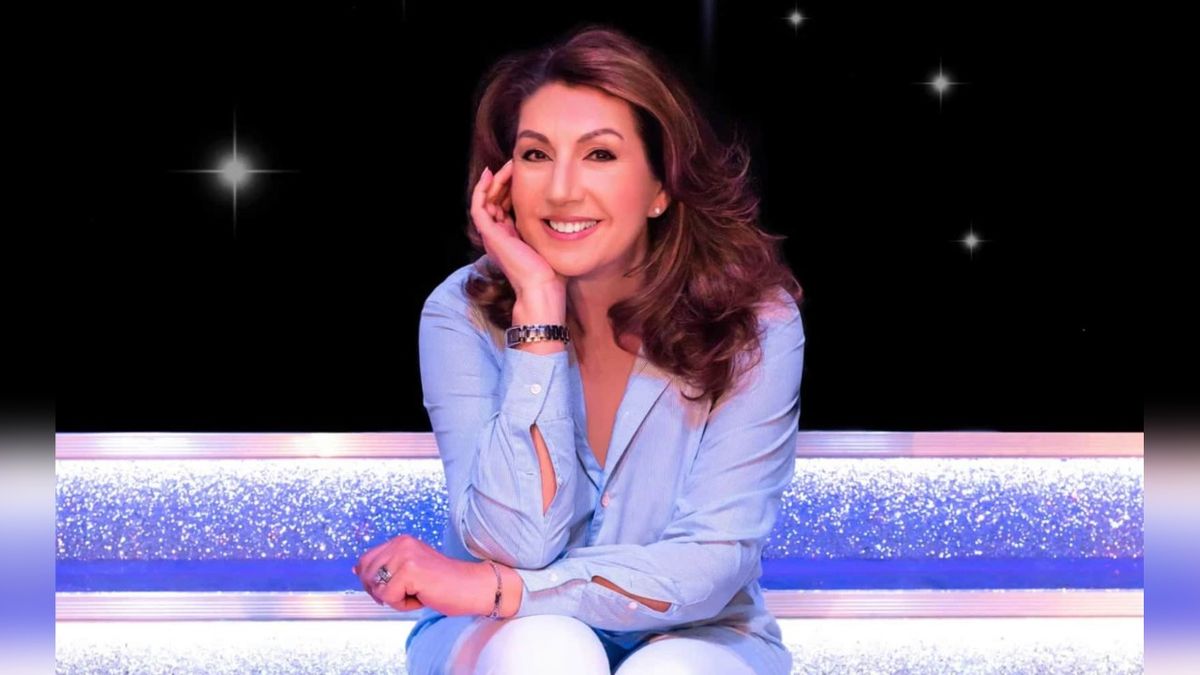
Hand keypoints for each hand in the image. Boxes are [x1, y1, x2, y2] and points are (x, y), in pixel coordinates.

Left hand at [351, 535, 493, 616]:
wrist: (472, 587)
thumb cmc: (444, 583)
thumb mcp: (410, 570)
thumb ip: (385, 567)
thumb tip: (355, 570)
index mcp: (400, 541)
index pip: (365, 561)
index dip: (373, 581)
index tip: (395, 587)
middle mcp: (401, 543)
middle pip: (366, 576)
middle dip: (382, 591)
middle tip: (410, 591)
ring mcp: (404, 555)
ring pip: (377, 589)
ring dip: (395, 598)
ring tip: (418, 592)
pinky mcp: (409, 570)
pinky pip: (388, 598)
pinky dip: (404, 605)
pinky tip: (423, 596)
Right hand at [472, 159, 564, 296]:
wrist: (542, 289)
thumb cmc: (552, 273)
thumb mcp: (551, 244)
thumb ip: (551, 230)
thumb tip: (570, 216)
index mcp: (511, 239)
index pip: (505, 206)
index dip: (512, 189)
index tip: (525, 174)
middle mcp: (498, 236)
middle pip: (494, 201)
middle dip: (504, 182)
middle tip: (515, 165)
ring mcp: (492, 236)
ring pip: (485, 200)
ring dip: (495, 181)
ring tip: (508, 166)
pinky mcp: (490, 234)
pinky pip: (478, 206)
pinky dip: (482, 189)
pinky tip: (492, 174)